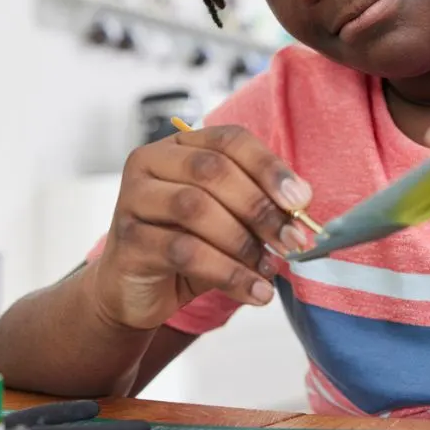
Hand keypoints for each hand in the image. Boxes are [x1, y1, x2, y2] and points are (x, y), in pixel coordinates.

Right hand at [94, 125, 312, 330]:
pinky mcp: (127, 240)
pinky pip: (184, 251)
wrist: (134, 289)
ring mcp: (133, 198)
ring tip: (270, 268)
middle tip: (292, 240)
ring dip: (243, 241)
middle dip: (260, 207)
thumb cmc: (185, 246)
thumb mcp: (226, 220)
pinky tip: (254, 290)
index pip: (229, 140)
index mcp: (179, 145)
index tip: (302, 200)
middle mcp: (150, 162)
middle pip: (213, 170)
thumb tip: (300, 207)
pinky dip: (228, 273)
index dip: (269, 167)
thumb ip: (257, 206)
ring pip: (195, 207)